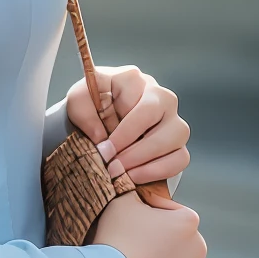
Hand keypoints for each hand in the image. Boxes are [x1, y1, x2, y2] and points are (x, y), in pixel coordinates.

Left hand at [66, 64, 189, 187]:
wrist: (99, 119)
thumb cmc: (91, 105)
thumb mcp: (78, 100)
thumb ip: (83, 111)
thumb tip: (102, 138)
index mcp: (136, 80)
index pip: (141, 107)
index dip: (123, 133)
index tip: (105, 150)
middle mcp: (161, 96)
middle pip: (162, 124)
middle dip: (134, 152)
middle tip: (111, 167)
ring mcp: (174, 120)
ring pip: (175, 140)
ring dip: (146, 163)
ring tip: (121, 173)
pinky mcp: (178, 143)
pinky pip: (180, 158)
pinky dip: (157, 171)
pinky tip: (133, 177)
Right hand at [93, 191, 206, 257]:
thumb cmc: (116, 242)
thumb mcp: (119, 203)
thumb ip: (133, 192)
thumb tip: (134, 190)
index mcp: (187, 221)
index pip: (172, 213)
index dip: (152, 217)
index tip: (136, 225)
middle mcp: (200, 248)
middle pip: (180, 243)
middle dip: (163, 245)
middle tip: (137, 251)